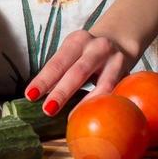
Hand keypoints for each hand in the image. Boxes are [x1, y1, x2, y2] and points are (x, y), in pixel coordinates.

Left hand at [25, 28, 139, 114]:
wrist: (121, 40)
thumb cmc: (88, 53)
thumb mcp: (73, 54)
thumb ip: (61, 72)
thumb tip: (39, 96)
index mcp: (76, 41)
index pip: (57, 62)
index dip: (43, 79)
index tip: (30, 95)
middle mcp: (96, 47)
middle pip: (77, 72)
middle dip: (61, 92)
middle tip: (47, 110)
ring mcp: (114, 59)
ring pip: (100, 84)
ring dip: (84, 103)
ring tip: (70, 117)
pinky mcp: (126, 72)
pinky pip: (114, 92)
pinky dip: (102, 104)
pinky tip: (92, 115)